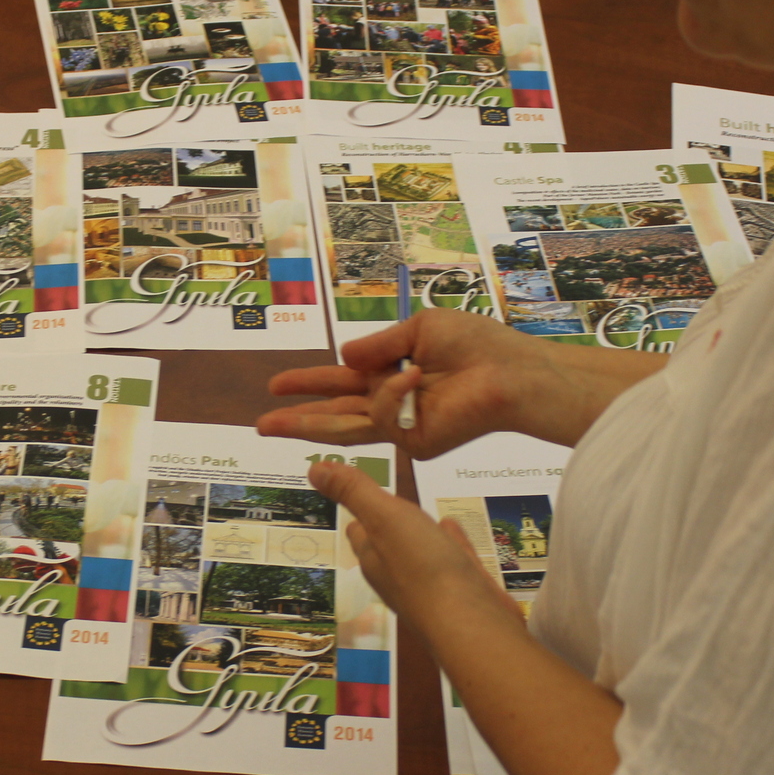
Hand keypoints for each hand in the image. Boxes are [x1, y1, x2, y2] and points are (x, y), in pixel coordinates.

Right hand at [257, 308, 666, 455]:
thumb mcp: (419, 330)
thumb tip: (343, 355)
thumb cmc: (478, 346)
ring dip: (320, 416)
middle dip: (297, 419)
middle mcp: (395, 405)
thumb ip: (378, 345)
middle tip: (261, 422)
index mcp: (394, 376)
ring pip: (348, 427)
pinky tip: (416, 379)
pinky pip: (385, 418)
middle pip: (336, 416)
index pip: (343, 383)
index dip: (310, 383)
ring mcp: (405, 428)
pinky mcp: (417, 444)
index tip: (277, 386)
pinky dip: (395, 394)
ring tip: (307, 408)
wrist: (512, 373)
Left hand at [307, 460, 516, 634]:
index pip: (359, 530)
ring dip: (421, 533)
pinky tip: (453, 531)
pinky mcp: (464, 593)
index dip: (360, 509)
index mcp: (374, 559)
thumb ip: (355, 491)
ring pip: (422, 552)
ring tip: (423, 515)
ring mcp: (433, 588)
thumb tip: (313, 468)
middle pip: (388, 544)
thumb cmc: (424, 569)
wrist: (472, 625)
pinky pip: (453, 560)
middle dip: (389, 523)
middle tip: (390, 502)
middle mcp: (398, 576)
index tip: (359, 490)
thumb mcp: (384, 518)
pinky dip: (450, 542)